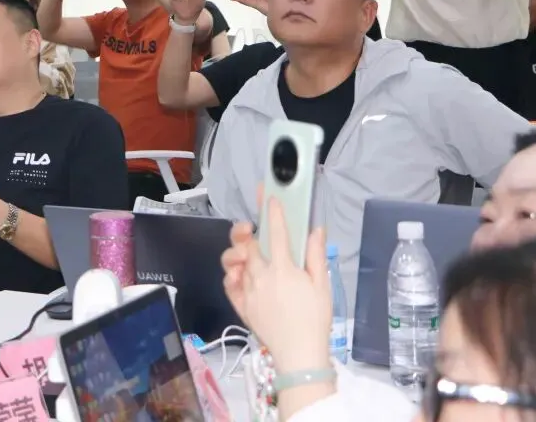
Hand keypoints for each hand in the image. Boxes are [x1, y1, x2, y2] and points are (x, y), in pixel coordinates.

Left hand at [222, 198, 330, 373]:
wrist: (298, 354)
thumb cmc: (314, 320)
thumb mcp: (322, 286)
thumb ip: (315, 255)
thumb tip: (315, 229)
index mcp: (282, 268)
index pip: (276, 232)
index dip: (272, 211)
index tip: (269, 197)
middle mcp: (260, 275)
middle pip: (248, 244)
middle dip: (248, 232)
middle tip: (253, 229)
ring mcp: (247, 289)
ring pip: (235, 262)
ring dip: (239, 254)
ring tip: (248, 255)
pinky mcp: (239, 304)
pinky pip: (228, 282)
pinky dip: (233, 275)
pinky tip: (242, 275)